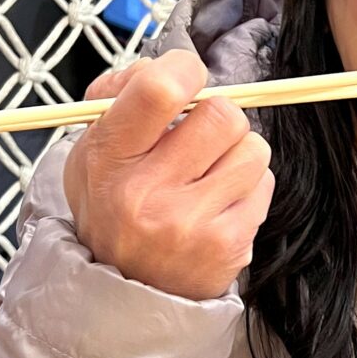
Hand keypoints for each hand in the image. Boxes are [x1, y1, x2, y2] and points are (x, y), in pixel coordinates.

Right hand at [63, 52, 274, 299]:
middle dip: (218, 116)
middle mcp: (148, 192)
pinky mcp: (229, 245)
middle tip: (200, 138)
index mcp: (109, 158)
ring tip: (209, 175)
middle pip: (223, 114)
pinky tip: (219, 204)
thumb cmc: (115, 208)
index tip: (187, 78)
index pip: (160, 90)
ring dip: (238, 153)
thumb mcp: (92, 152)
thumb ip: (119, 97)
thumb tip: (164, 65)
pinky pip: (264, 184)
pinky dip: (248, 187)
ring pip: (253, 147)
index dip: (185, 70)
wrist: (126, 292)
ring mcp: (192, 223)